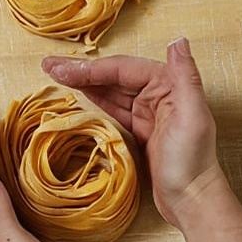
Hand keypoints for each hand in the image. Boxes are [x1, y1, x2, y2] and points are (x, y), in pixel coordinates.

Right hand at [42, 37, 224, 229]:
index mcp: (169, 84)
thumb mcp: (192, 116)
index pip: (123, 69)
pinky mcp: (141, 132)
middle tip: (48, 66)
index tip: (60, 68)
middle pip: (114, 76)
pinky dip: (95, 100)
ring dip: (84, 82)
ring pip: (111, 91)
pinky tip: (79, 94)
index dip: (91, 67)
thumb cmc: (192, 160)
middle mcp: (159, 94)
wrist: (192, 200)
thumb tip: (178, 40)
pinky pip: (113, 109)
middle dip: (81, 71)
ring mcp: (148, 113)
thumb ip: (186, 76)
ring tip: (55, 75)